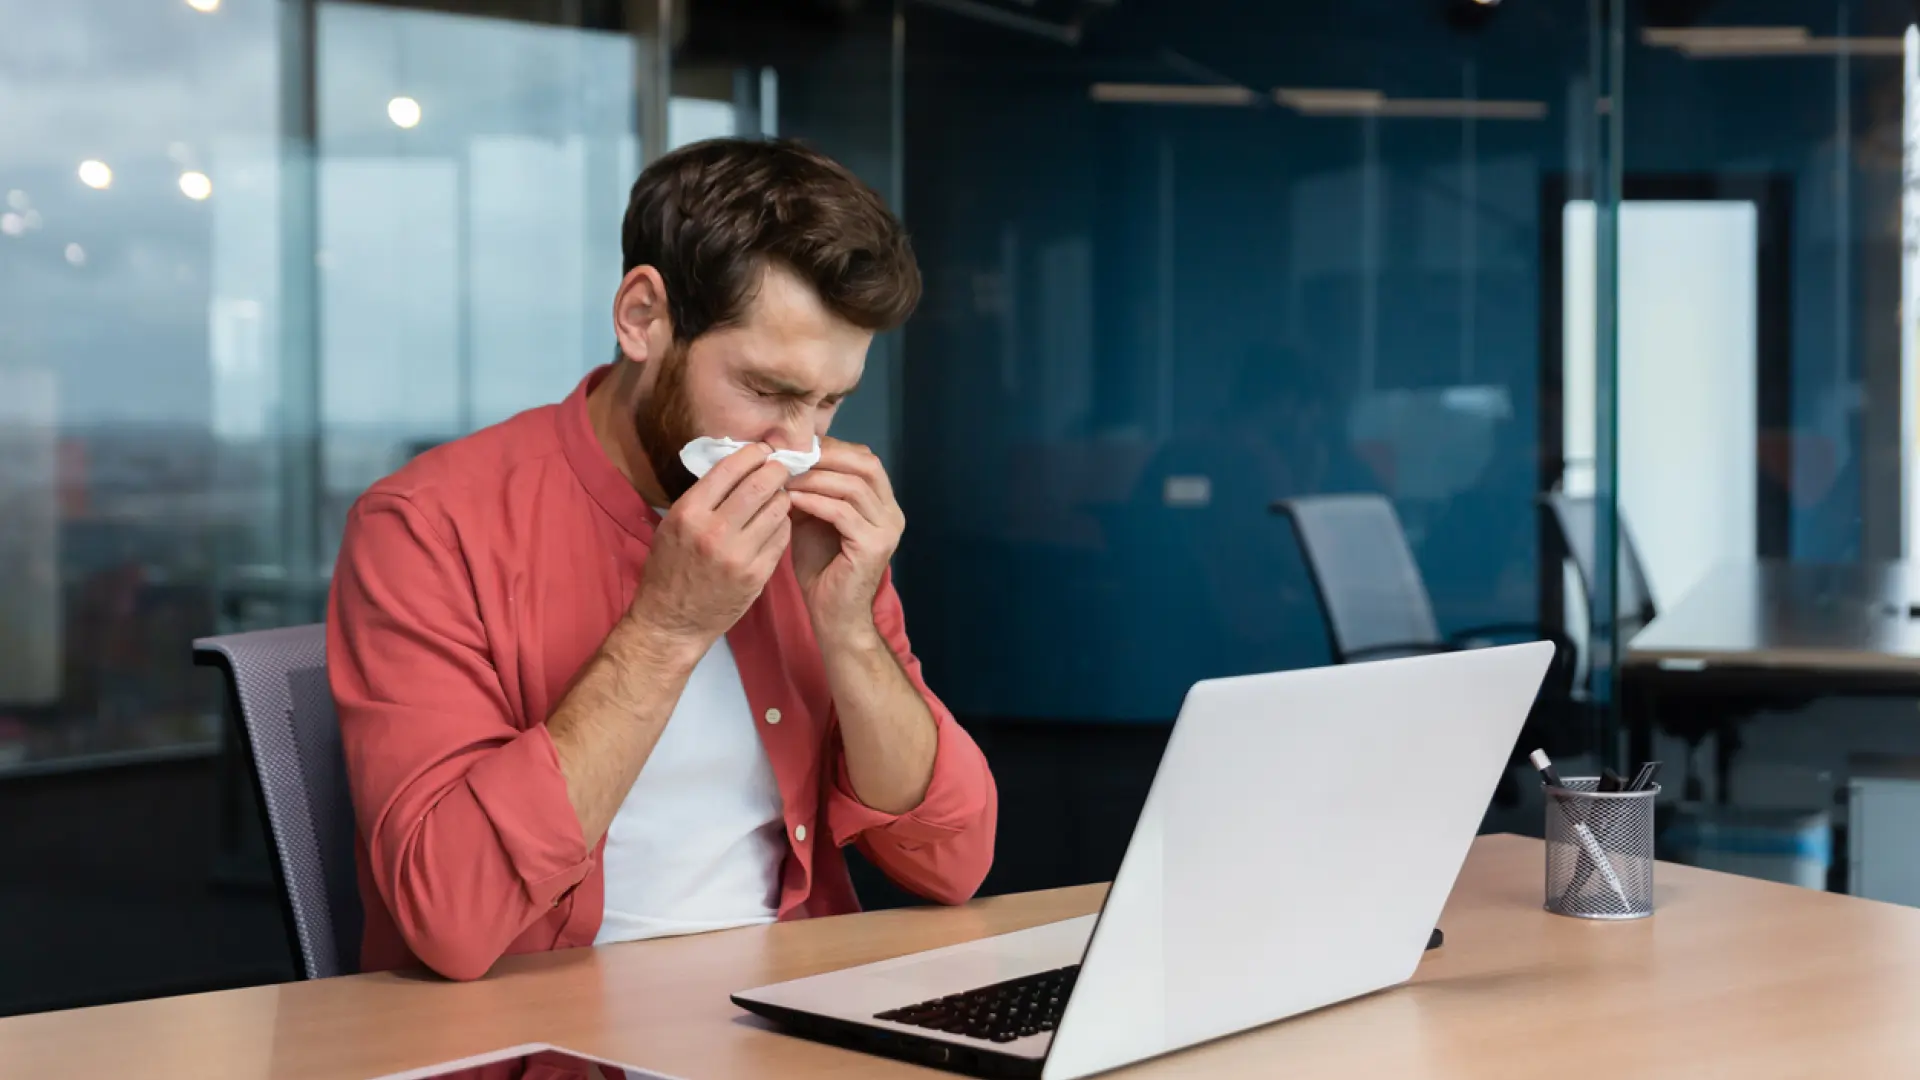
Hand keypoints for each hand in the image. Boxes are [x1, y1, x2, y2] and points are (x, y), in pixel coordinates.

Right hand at [629, 444, 792, 650]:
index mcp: (688, 513)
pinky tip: (776, 521)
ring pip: (778, 509)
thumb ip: (704, 497)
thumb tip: (738, 464)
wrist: (671, 622)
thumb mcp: (674, 525)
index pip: (730, 468)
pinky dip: (783, 523)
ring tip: (779, 494)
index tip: (762, 449)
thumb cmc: (669, 569)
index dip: (753, 453)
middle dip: (776, 470)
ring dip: (783, 496)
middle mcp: (714, 531)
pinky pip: (782, 536)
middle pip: (761, 484)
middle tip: (781, 467)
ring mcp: (738, 555)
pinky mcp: (757, 575)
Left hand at [787, 438, 903, 643]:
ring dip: (815, 478)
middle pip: (866, 465)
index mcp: (883, 505)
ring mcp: (887, 530)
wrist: (833, 616)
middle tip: (791, 454)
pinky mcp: (873, 547)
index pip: (865, 459)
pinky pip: (843, 512)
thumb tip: (786, 458)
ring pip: (853, 486)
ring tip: (785, 476)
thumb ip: (810, 491)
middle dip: (827, 456)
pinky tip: (792, 499)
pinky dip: (815, 501)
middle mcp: (892, 513)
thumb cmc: (822, 570)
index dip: (833, 448)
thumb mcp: (813, 520)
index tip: (796, 445)